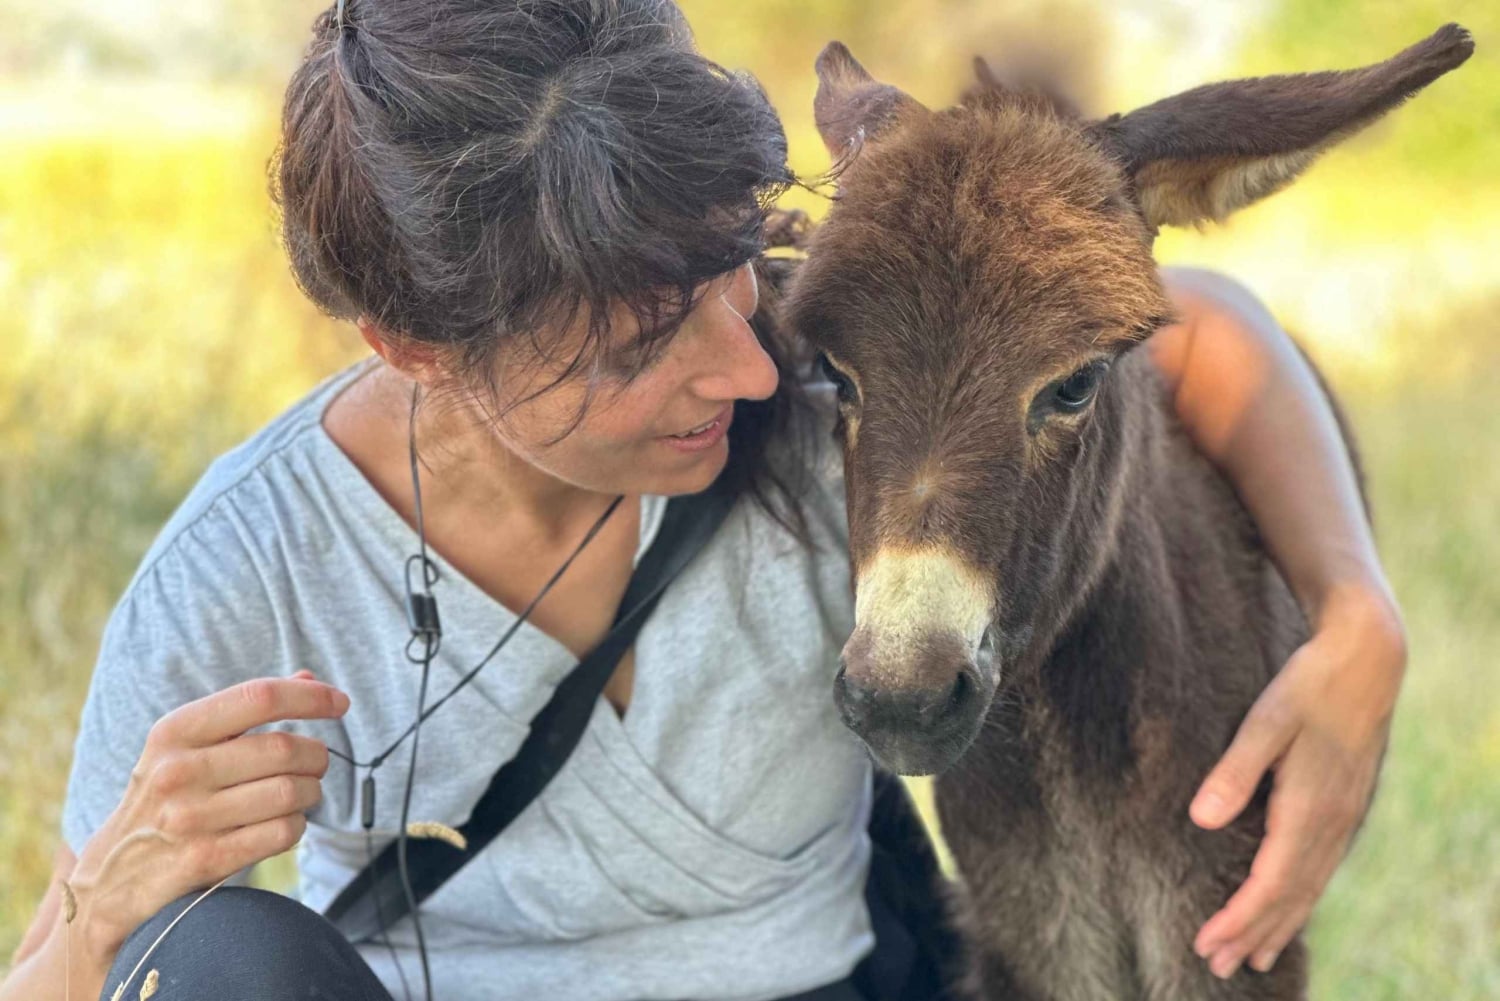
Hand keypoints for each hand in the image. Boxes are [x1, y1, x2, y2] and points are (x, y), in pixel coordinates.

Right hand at [67, 672, 348, 959]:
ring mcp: (189, 818)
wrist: (111, 876)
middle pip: (285, 749)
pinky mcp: (205, 860)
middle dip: (317, 755)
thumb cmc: (167, 797)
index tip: (341, 703)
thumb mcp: (188, 746)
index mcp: (174, 731)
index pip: (259, 697)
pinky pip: (283, 832)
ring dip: (311, 792)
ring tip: (301, 793)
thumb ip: (245, 711)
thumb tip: (309, 678)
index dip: (310, 697)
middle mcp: (177, 771)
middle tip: (316, 763)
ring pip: (291, 792)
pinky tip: (284, 823)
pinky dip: (297, 825)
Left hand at [1188, 582, 1405, 977]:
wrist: (1368, 660)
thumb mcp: (1266, 720)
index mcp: (1309, 808)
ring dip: (1279, 924)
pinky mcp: (1346, 807)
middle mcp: (1332, 823)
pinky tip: (1289, 907)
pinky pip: (1322, 869)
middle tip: (1218, 967)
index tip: (1206, 944)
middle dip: (1253, 934)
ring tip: (1253, 957)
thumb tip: (1201, 820)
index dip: (1237, 918)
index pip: (1270, 883)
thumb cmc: (1309, 685)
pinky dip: (1302, 898)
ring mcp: (1344, 817)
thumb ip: (1234, 771)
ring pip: (1310, 887)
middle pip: (1289, 896)